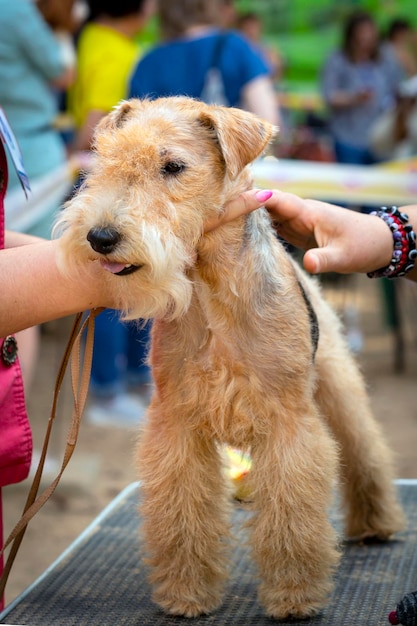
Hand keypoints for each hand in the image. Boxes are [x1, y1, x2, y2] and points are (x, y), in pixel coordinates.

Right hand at [210, 189, 393, 274]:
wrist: (377, 243)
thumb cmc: (362, 246)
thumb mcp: (344, 256)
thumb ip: (325, 259)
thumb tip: (308, 263)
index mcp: (307, 211)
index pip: (273, 199)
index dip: (250, 198)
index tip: (225, 201)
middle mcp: (297, 212)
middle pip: (260, 203)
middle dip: (236, 206)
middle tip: (206, 213)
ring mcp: (293, 220)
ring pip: (261, 213)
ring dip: (239, 216)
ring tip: (210, 224)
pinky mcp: (293, 229)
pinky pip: (266, 224)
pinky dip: (249, 227)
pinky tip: (231, 235)